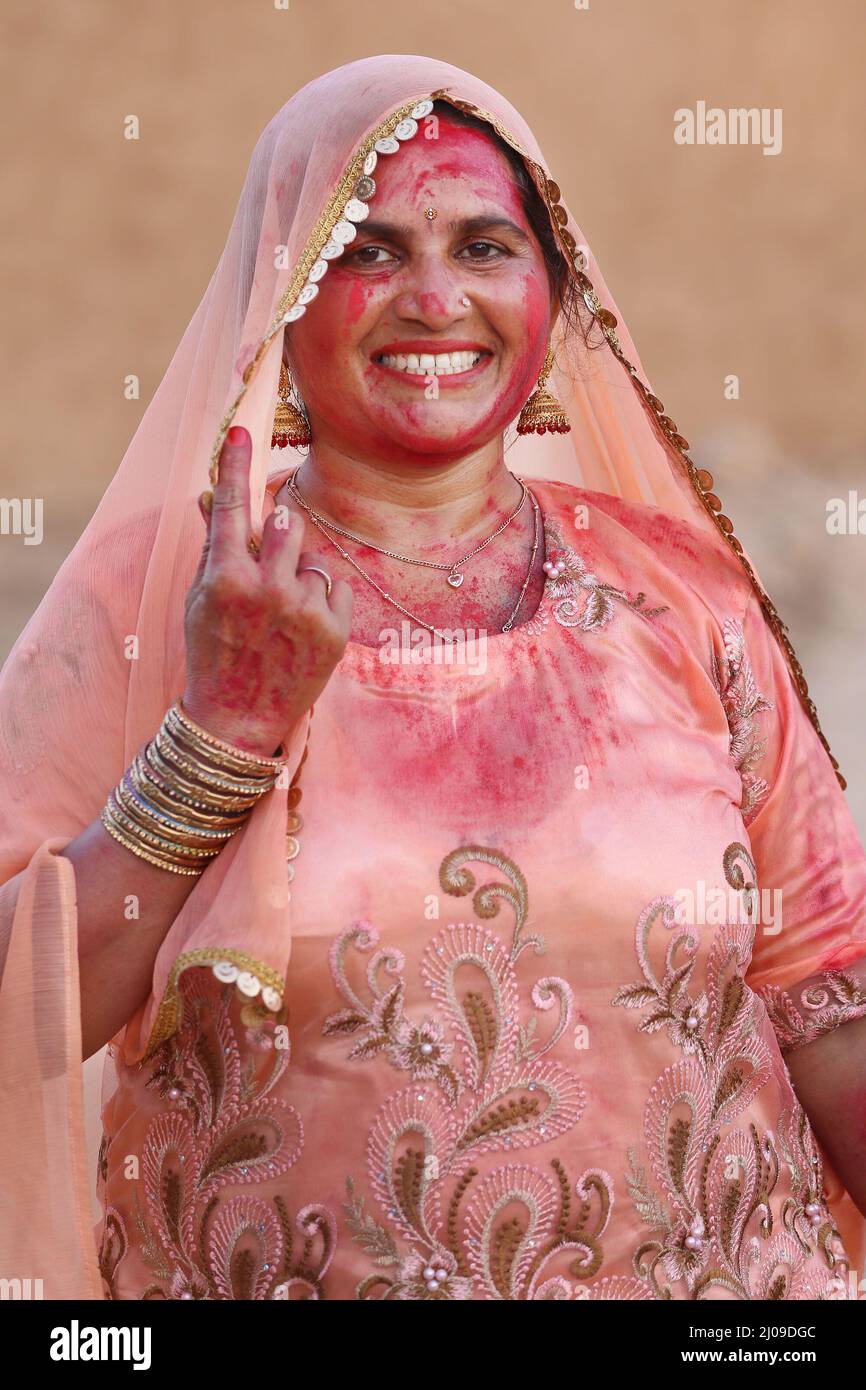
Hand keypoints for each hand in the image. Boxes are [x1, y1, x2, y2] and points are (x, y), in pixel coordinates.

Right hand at [182, 425, 351, 754]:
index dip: (235, 467)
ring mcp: (305, 612)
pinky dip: (321, 602)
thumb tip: (212, 497)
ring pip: (312, 560)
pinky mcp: (335, 632)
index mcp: (226, 580)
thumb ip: (215, 548)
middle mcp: (267, 591)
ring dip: (299, 576)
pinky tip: (301, 632)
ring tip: (281, 616)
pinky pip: (335, 588)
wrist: (237, 720)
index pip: (232, 509)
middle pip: (287, 525)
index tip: (239, 431)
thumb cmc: (214, 654)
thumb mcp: (202, 600)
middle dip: (280, 537)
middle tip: (269, 568)